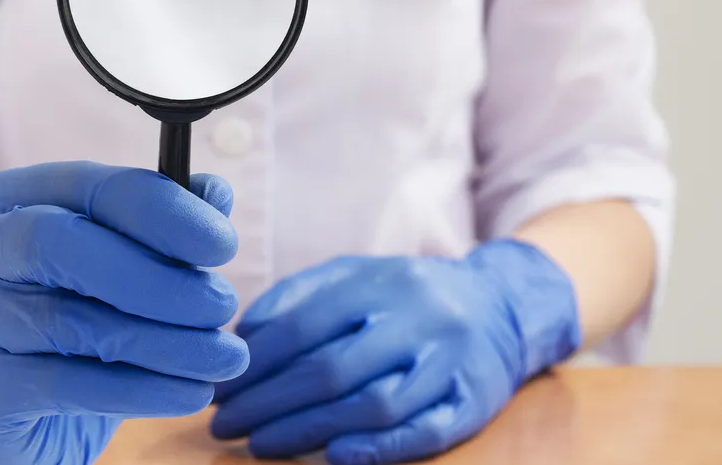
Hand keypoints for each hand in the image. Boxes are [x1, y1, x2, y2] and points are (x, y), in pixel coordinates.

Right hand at [0, 162, 249, 464]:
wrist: (9, 403)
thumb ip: (160, 226)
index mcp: (12, 197)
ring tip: (225, 357)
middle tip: (222, 305)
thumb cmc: (68, 310)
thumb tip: (215, 195)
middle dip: (157, 277)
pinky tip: (190, 392)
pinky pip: (69, 386)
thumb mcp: (111, 259)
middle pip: (63, 246)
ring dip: (167, 343)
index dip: (163, 211)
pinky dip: (142, 390)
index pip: (91, 186)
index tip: (223, 245)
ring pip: (72, 323)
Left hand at [211, 240, 580, 463]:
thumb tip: (241, 334)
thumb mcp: (355, 275)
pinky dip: (378, 448)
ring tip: (260, 444)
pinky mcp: (474, 401)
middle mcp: (418, 318)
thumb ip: (298, 295)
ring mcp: (450, 361)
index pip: (304, 326)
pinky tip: (333, 457)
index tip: (220, 388)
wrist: (501, 305)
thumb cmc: (406, 294)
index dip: (256, 362)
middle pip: (333, 369)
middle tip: (226, 424)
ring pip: (375, 403)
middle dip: (269, 402)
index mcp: (382, 282)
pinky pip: (425, 431)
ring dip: (309, 430)